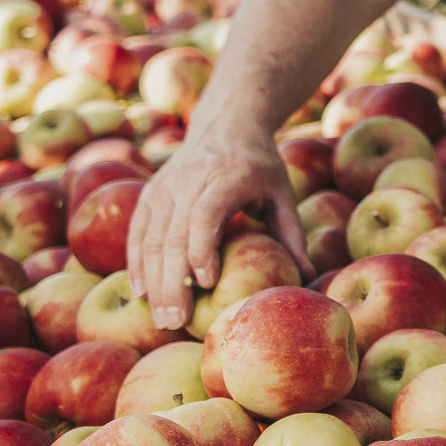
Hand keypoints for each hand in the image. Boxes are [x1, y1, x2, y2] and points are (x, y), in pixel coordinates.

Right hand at [125, 129, 311, 332]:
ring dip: (153, 281)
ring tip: (162, 318)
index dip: (202, 249)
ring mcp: (166, 184)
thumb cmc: (260, 167)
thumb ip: (292, 234)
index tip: (206, 283)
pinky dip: (137, 263)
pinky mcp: (150, 192)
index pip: (206, 213)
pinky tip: (141, 293)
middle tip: (178, 321)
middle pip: (175, 233)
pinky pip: (138, 232)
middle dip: (173, 281)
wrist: (226, 124)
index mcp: (230, 175)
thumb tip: (309, 277)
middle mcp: (192, 178)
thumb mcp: (282, 192)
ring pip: (152, 237)